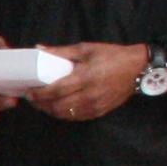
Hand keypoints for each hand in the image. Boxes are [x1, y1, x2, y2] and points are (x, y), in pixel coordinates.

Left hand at [27, 41, 154, 120]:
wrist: (138, 69)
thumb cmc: (112, 56)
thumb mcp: (86, 49)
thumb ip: (61, 52)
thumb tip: (39, 48)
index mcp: (85, 77)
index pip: (56, 90)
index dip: (39, 94)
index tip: (28, 92)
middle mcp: (89, 95)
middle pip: (57, 106)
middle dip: (41, 104)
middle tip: (32, 99)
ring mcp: (95, 105)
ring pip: (65, 114)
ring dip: (50, 110)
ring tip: (42, 103)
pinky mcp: (99, 112)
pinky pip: (76, 117)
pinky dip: (64, 114)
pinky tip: (57, 107)